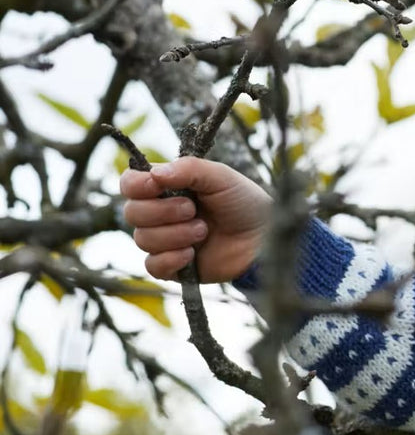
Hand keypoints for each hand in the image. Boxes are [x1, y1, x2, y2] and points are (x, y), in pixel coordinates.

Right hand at [119, 157, 271, 282]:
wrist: (263, 238)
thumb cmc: (244, 203)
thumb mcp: (221, 177)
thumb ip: (189, 168)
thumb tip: (154, 173)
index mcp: (167, 187)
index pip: (130, 184)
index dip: (136, 185)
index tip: (156, 185)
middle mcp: (160, 213)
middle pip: (132, 212)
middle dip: (163, 211)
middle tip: (193, 210)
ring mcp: (164, 240)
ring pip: (143, 239)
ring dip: (175, 234)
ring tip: (204, 230)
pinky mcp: (172, 266)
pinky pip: (153, 265)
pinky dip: (172, 259)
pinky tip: (193, 254)